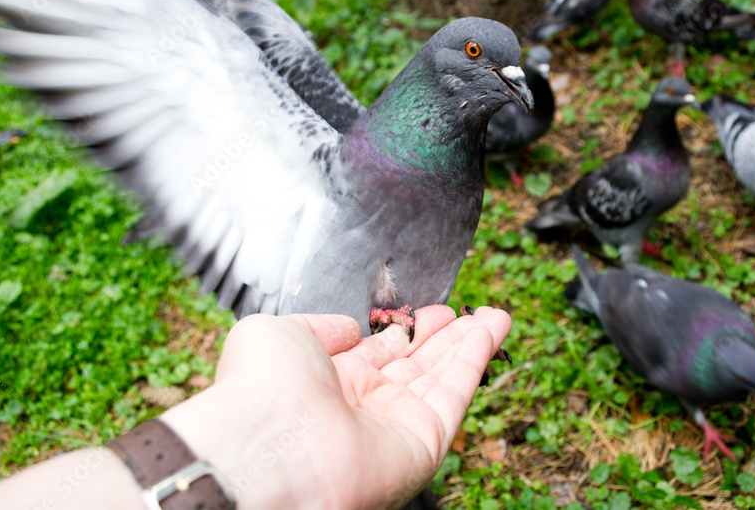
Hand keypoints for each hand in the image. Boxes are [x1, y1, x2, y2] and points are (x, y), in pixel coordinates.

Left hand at [162, 304, 510, 509]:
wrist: (267, 443)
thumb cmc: (260, 390)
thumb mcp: (279, 332)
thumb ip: (321, 325)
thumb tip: (351, 327)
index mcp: (325, 384)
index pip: (377, 354)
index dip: (406, 330)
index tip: (430, 311)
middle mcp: (361, 407)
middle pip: (415, 365)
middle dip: (445, 337)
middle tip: (470, 312)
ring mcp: (393, 426)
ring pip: (442, 377)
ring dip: (470, 343)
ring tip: (494, 315)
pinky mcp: (422, 443)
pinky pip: (454, 393)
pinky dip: (475, 360)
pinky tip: (490, 331)